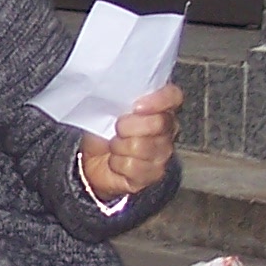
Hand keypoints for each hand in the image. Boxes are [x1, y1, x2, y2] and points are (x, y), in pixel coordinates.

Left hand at [79, 82, 181, 202]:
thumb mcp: (108, 108)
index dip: (159, 99)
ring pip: (142, 146)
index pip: (173, 96)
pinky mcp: (153, 174)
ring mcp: (163, 153)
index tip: (137, 106)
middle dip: (128, 125)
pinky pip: (134, 166)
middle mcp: (167, 130)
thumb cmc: (104, 131)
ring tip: (114, 146)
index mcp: (160, 107)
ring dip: (119, 146)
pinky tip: (116, 162)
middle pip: (159, 123)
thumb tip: (119, 91)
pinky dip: (117, 164)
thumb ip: (120, 98)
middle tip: (116, 128)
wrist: (92, 161)